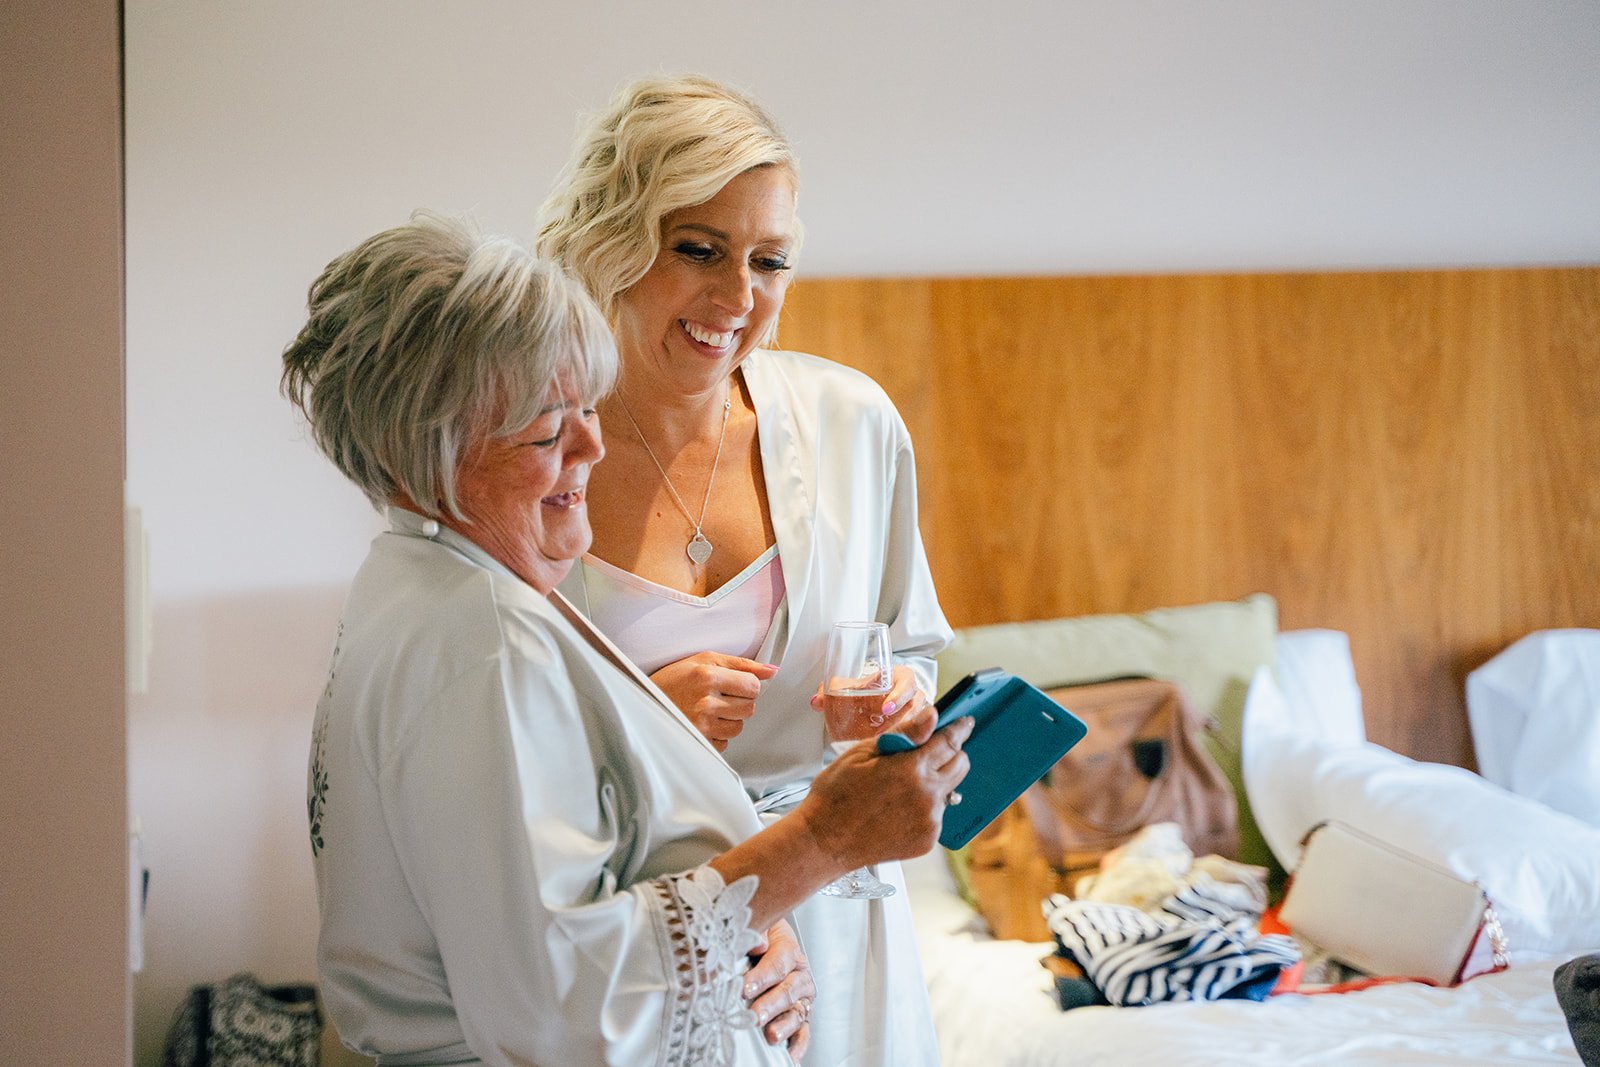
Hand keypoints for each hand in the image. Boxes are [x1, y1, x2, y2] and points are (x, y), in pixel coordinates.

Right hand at [651, 652, 778, 751]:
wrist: (641, 702)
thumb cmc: (673, 680)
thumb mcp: (703, 660)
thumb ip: (741, 664)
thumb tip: (772, 670)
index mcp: (707, 676)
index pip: (753, 686)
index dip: (747, 685)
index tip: (733, 684)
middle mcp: (705, 702)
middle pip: (749, 708)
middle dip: (738, 702)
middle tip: (719, 697)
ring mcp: (701, 726)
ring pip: (738, 727)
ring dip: (728, 720)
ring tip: (708, 710)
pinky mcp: (698, 744)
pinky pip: (724, 743)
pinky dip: (717, 735)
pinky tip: (701, 723)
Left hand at [744, 920, 813, 1060]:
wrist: (767, 944)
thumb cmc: (761, 939)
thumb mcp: (759, 928)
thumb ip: (757, 933)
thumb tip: (758, 944)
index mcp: (790, 951)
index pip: (779, 963)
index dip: (762, 976)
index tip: (745, 987)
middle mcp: (800, 976)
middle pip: (788, 990)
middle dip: (771, 1004)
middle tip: (755, 1014)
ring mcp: (802, 998)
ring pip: (797, 1013)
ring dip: (784, 1026)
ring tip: (770, 1035)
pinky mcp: (800, 1017)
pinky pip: (803, 1034)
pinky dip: (797, 1047)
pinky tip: (788, 1057)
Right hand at [796, 715, 972, 870]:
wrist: (824, 841)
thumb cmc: (836, 796)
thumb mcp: (863, 753)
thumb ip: (905, 733)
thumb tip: (932, 716)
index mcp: (912, 769)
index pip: (950, 741)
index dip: (959, 728)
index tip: (965, 722)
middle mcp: (927, 796)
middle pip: (960, 765)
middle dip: (950, 754)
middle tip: (926, 754)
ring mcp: (930, 821)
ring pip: (948, 791)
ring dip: (934, 783)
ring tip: (900, 789)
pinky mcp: (927, 840)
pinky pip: (936, 815)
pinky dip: (924, 809)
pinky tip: (897, 810)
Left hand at [809, 664, 931, 739]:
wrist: (867, 706)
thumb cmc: (861, 693)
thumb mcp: (846, 689)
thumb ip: (828, 693)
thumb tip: (817, 702)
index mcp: (898, 678)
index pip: (907, 680)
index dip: (900, 694)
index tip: (885, 709)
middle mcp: (911, 694)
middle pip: (916, 704)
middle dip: (903, 719)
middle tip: (883, 733)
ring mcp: (916, 713)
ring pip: (920, 722)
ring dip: (905, 733)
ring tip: (885, 745)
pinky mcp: (917, 729)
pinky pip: (919, 734)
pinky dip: (908, 742)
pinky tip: (893, 752)